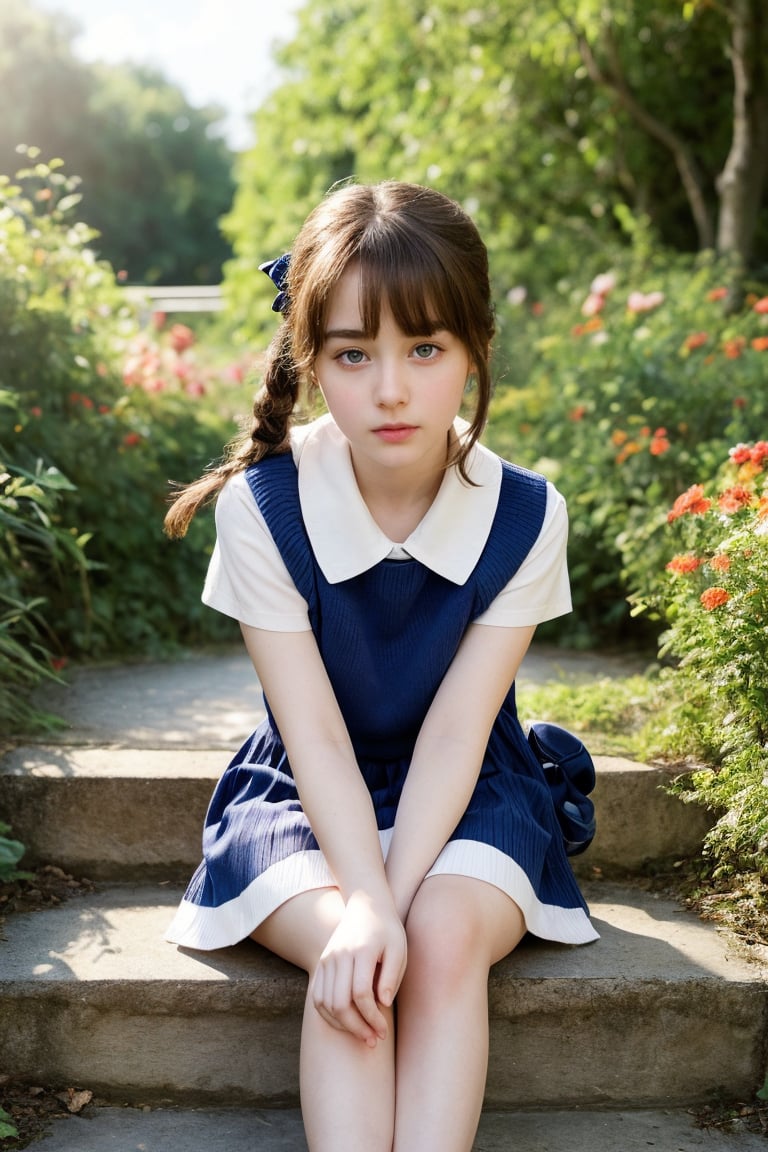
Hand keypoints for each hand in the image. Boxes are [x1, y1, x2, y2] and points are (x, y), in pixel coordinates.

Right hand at [310, 891, 406, 1046]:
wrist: (365, 906)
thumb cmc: (387, 931)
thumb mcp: (398, 949)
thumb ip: (391, 976)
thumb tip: (382, 1005)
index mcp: (361, 950)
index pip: (361, 993)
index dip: (372, 1017)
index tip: (384, 1031)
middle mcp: (339, 955)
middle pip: (339, 1002)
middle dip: (356, 1028)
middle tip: (374, 1040)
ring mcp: (327, 959)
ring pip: (325, 1003)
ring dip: (342, 1026)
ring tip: (362, 1035)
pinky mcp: (320, 964)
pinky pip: (317, 997)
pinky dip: (328, 1016)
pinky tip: (346, 1024)